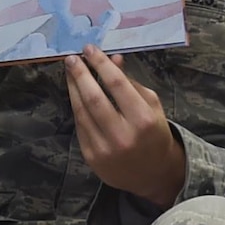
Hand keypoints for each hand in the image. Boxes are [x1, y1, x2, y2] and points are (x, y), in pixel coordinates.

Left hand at [64, 48, 185, 207]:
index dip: (100, 64)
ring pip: (82, 111)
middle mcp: (122, 135)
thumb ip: (131, 83)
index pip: (117, 84)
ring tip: (70, 73)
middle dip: (80, 75)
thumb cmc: (154, 134)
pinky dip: (76, 107)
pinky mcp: (91, 156)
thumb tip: (113, 58)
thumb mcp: (151, 106)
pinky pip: (80, 126)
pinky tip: (75, 94)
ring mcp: (104, 148)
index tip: (89, 49)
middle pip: (94, 98)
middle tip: (72, 59)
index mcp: (143, 119)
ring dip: (73, 89)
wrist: (153, 174)